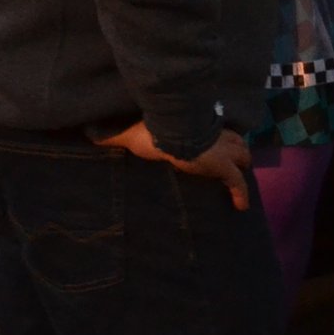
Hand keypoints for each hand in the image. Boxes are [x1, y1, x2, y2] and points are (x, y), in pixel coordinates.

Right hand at [92, 122, 252, 209]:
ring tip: (234, 182)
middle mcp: (216, 136)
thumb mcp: (133, 131)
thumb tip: (89, 133)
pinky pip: (238, 182)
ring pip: (243, 157)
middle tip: (231, 164)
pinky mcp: (224, 166)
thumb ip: (115, 135)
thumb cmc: (152, 130)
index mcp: (198, 127)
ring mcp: (223, 151)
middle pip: (239, 142)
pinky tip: (240, 207)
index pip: (217, 130)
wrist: (168, 133)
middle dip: (237, 152)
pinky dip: (241, 194)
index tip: (215, 147)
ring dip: (241, 168)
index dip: (220, 139)